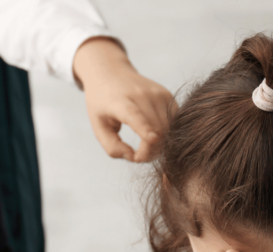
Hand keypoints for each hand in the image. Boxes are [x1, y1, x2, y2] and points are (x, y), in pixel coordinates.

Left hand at [72, 37, 174, 162]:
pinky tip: (154, 134)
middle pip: (156, 131)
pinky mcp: (168, 96)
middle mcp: (142, 95)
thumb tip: (134, 157)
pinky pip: (174, 122)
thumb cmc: (102, 103)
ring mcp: (158, 94)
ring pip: (168, 129)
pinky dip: (167, 133)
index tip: (152, 140)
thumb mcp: (98, 126)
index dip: (145, 129)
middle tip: (137, 155)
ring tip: (144, 146)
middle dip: (150, 151)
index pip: (136, 116)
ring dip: (159, 145)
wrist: (111, 72)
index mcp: (121, 102)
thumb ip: (112, 147)